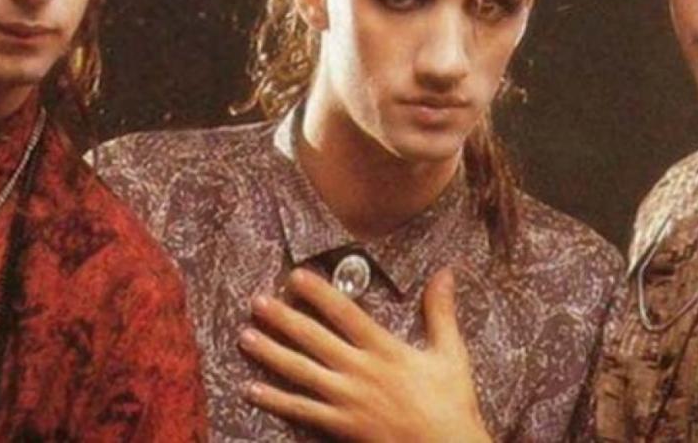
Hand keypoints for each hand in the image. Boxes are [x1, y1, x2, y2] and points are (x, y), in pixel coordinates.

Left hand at [239, 266, 491, 442]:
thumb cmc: (451, 402)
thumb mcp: (450, 353)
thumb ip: (441, 311)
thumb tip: (446, 272)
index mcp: (385, 349)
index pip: (345, 313)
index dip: (319, 293)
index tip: (295, 276)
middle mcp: (361, 371)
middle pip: (314, 339)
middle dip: (283, 318)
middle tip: (257, 301)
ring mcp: (348, 400)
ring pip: (301, 372)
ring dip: (271, 353)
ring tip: (246, 337)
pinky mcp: (341, 426)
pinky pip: (301, 411)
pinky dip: (275, 400)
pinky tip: (253, 389)